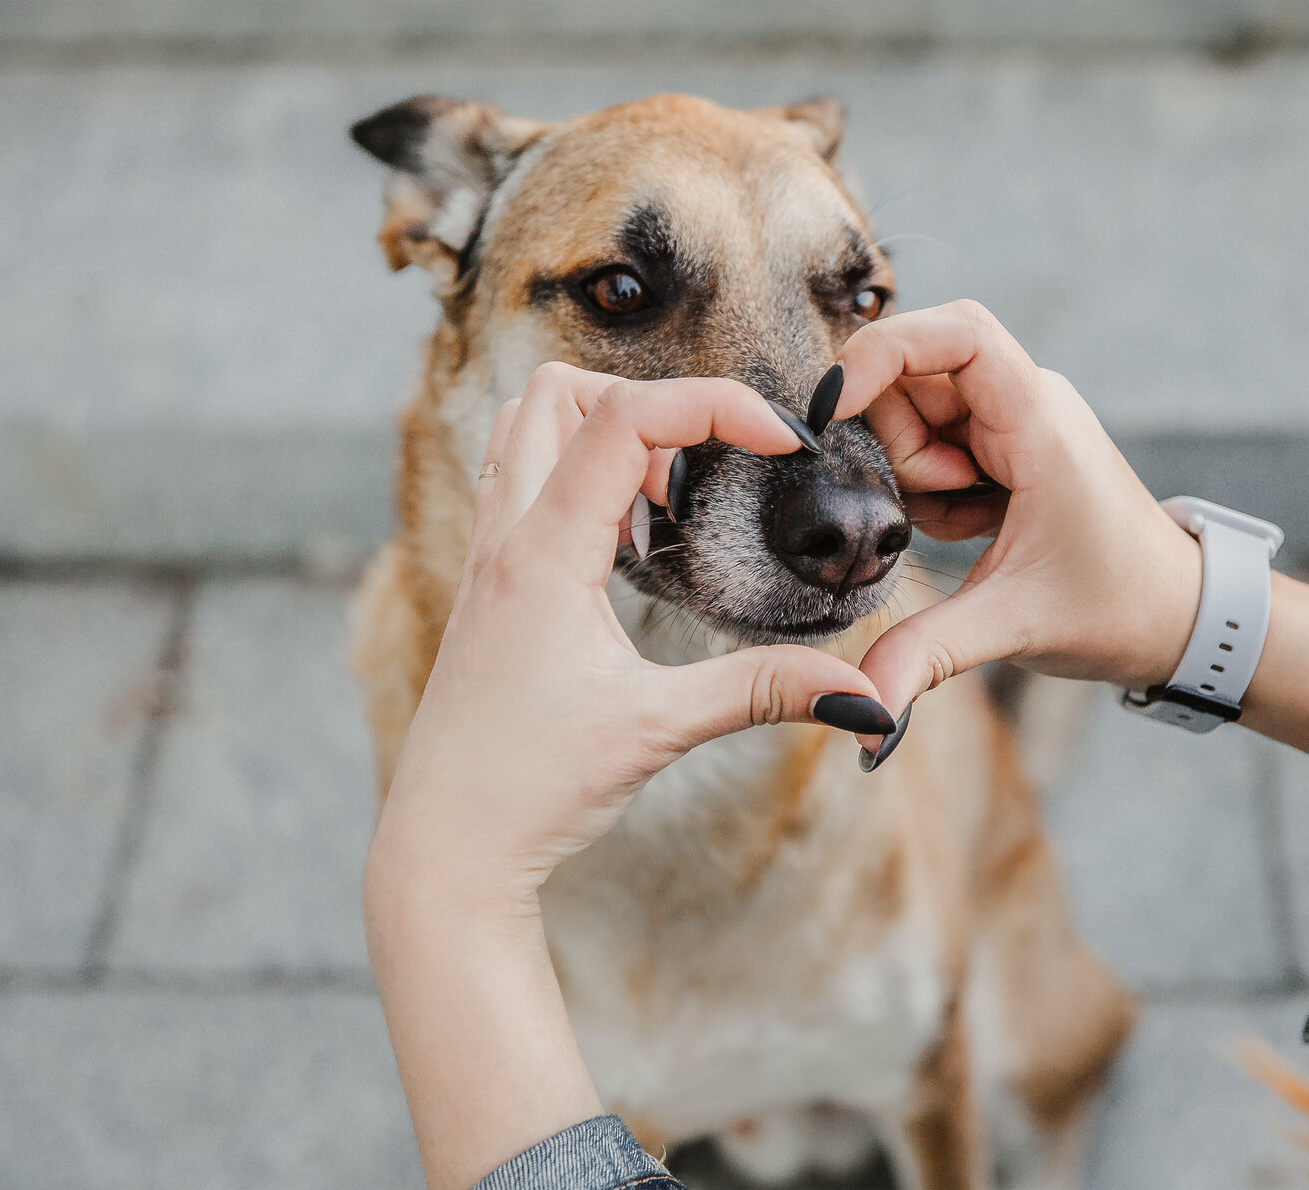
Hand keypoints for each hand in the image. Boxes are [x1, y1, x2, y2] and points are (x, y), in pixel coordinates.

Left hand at [372, 362, 887, 905]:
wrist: (446, 848)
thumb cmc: (531, 788)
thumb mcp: (658, 730)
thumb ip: (763, 692)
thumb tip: (862, 695)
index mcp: (543, 555)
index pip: (624, 417)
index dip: (713, 405)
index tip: (780, 442)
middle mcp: (503, 539)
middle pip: (557, 392)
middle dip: (650, 406)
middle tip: (709, 474)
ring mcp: (486, 559)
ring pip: (523, 428)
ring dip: (600, 435)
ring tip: (664, 506)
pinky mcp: (487, 587)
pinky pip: (519, 484)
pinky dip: (575, 479)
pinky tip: (623, 547)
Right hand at [830, 301, 1203, 722]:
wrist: (1178, 615)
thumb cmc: (1118, 607)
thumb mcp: (1014, 627)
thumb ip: (927, 654)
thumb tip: (859, 712)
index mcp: (1039, 420)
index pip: (956, 333)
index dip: (884, 350)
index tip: (835, 408)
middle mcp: (1026, 404)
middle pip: (915, 377)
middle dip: (900, 447)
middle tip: (944, 511)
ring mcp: (1014, 424)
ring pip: (916, 412)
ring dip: (916, 474)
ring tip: (973, 525)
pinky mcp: (1004, 448)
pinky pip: (933, 445)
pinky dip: (932, 491)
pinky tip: (976, 528)